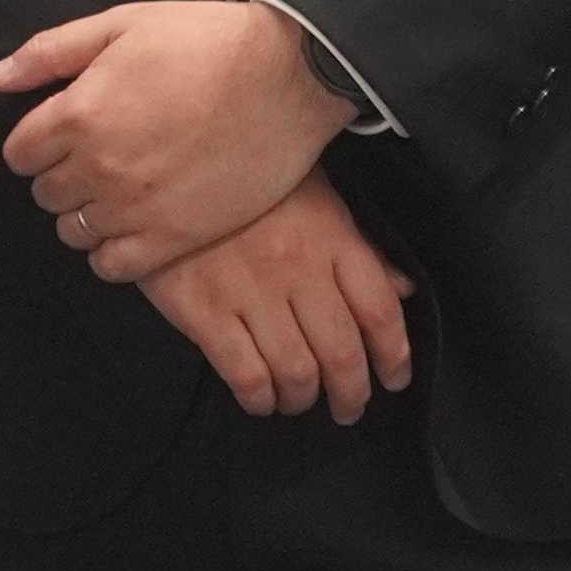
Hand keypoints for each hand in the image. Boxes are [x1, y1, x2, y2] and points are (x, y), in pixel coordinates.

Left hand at [0, 0, 350, 284]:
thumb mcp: (121, 24)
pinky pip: (113, 266)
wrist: (288, 75)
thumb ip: (50, 53)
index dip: (36, 144)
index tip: (62, 135)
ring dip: (85, 214)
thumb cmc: (205, 41)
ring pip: (74, 232)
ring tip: (117, 191)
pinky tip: (132, 226)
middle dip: (60, 176)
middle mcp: (98, 168)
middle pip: (45, 195)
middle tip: (95, 158)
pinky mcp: (175, 237)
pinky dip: (111, 251)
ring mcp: (136, 207)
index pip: (18, 155)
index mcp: (79, 114)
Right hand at [139, 178, 418, 423]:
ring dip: (303, 399)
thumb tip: (403, 289)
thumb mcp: (317, 193)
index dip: (394, 355)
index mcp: (332, 237)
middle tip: (348, 408)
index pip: (379, 311)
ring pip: (296, 372)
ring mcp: (250, 291)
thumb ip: (362, 247)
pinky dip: (259, 399)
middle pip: (342, 353)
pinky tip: (260, 400)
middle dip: (351, 394)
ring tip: (299, 401)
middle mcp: (298, 269)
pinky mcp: (203, 309)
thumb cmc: (249, 178)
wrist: (167, 163)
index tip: (394, 378)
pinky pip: (245, 374)